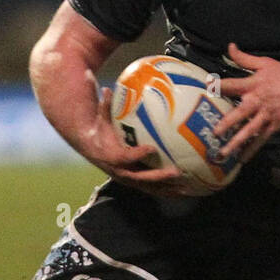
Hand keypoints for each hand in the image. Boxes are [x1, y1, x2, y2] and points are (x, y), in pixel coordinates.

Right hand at [84, 86, 198, 196]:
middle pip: (140, 178)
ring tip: (186, 188)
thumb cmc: (100, 130)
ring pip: (149, 188)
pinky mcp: (136, 183)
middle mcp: (120, 172)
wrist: (92, 149)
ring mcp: (129, 179)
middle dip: (158, 177)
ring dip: (168, 189)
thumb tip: (109, 88)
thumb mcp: (101, 118)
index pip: (124, 158)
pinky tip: (186, 191)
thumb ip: (106, 105)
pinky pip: (153, 189)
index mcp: (111, 157)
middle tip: (176, 172)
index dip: (137, 155)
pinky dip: (169, 191)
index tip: (151, 148)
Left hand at [216, 43, 279, 157]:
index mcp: (253, 85)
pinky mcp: (274, 126)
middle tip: (214, 133)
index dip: (218, 85)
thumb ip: (245, 58)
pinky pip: (261, 140)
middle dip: (226, 124)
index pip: (232, 85)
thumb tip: (229, 46)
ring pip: (249, 131)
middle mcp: (258, 101)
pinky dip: (252, 149)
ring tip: (223, 153)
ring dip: (236, 143)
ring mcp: (266, 116)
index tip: (205, 88)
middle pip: (239, 113)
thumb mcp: (265, 63)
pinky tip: (242, 158)